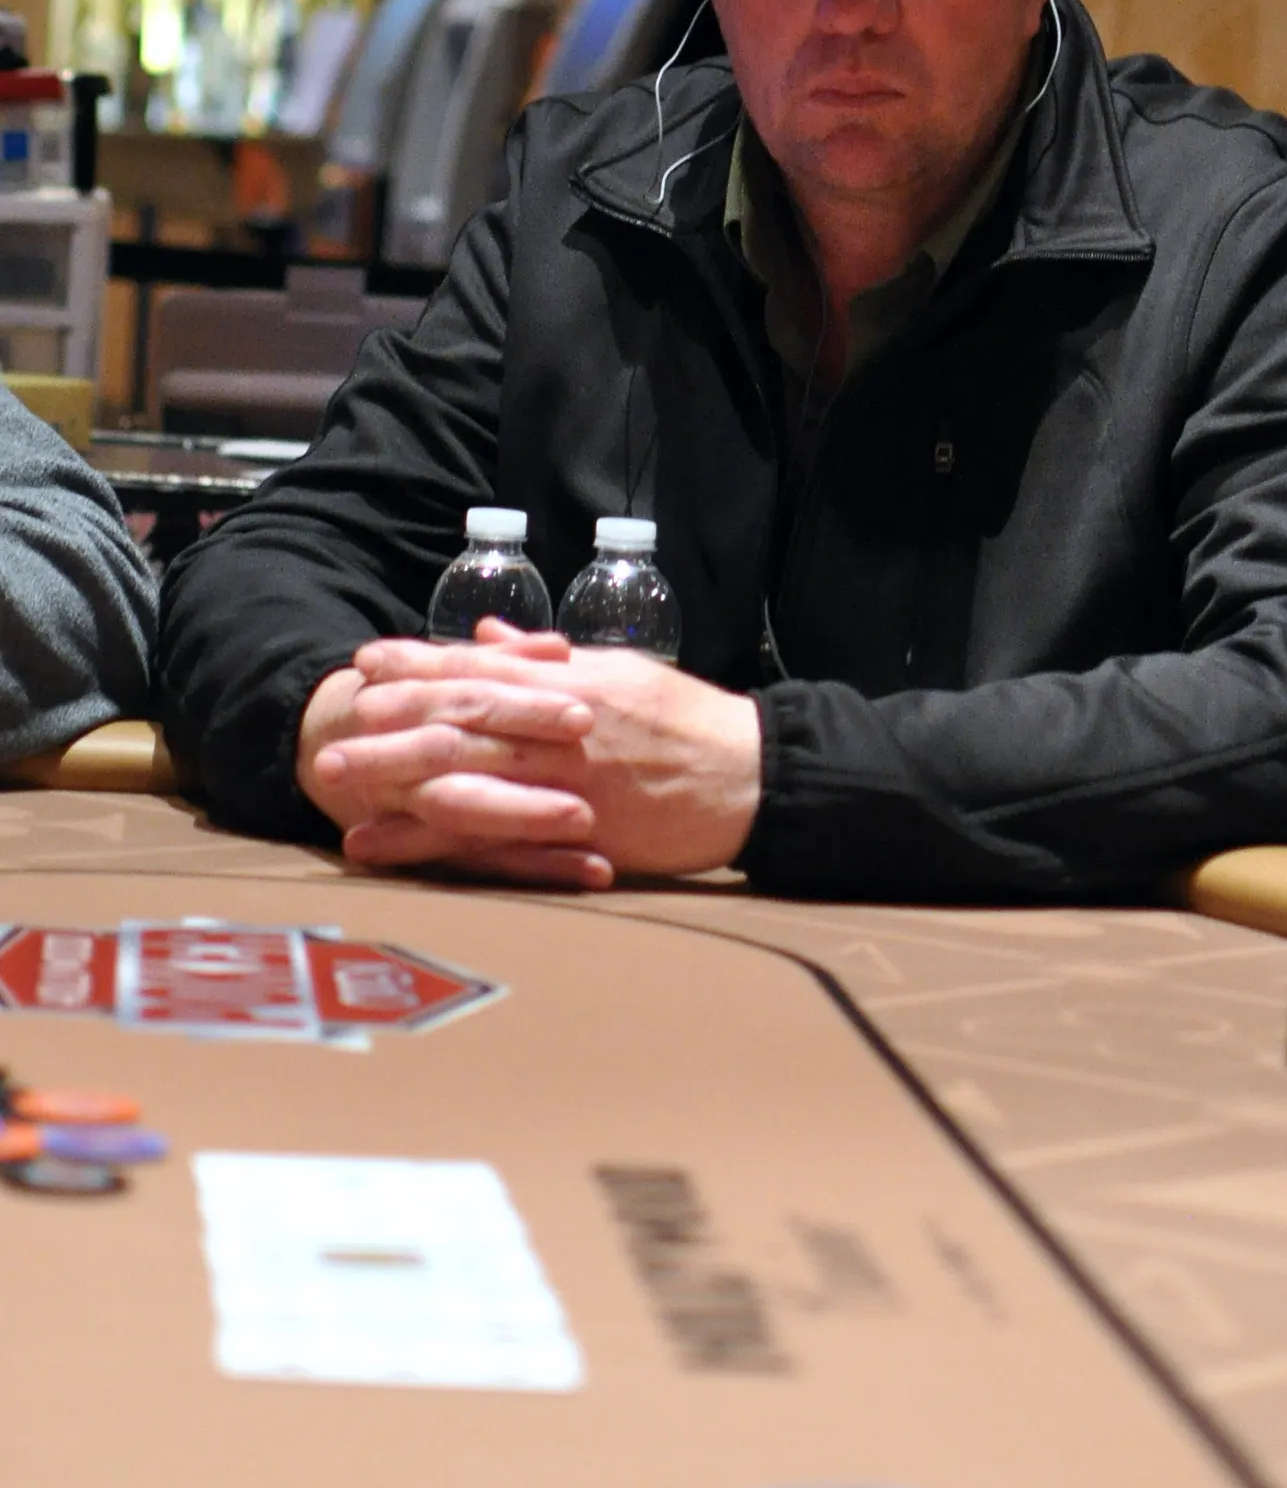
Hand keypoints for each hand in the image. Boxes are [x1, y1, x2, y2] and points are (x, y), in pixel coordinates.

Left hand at [297, 624, 760, 883]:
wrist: (753, 777)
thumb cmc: (692, 723)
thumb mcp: (622, 672)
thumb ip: (548, 661)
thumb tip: (485, 639)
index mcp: (571, 683)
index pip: (481, 669)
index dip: (420, 663)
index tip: (367, 659)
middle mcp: (559, 726)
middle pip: (460, 719)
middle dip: (392, 720)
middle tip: (333, 722)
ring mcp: (564, 781)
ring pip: (465, 773)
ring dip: (395, 776)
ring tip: (336, 780)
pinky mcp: (573, 834)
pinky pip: (490, 839)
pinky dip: (432, 843)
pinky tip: (384, 847)